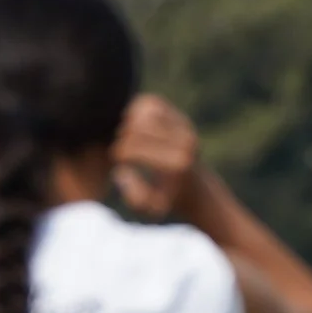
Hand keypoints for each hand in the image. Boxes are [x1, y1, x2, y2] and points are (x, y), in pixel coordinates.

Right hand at [112, 94, 202, 218]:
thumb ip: (134, 196)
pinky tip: (132, 125)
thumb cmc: (166, 201)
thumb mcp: (150, 209)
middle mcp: (184, 142)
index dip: (116, 154)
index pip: (130, 149)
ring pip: (143, 111)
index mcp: (175, 164)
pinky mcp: (181, 118)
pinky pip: (151, 103)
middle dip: (120, 138)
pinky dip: (136, 110)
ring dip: (127, 122)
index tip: (115, 164)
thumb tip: (122, 170)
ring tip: (124, 136)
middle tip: (118, 149)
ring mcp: (185, 126)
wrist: (196, 189)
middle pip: (135, 128)